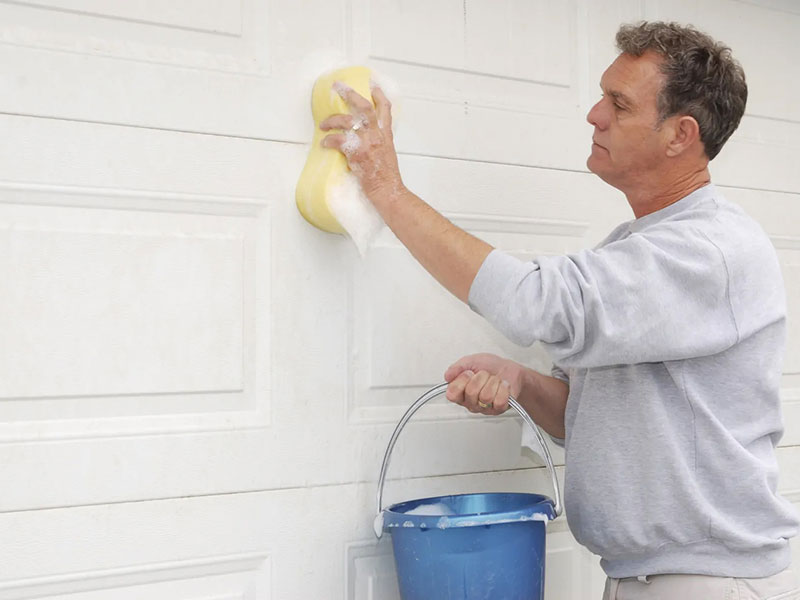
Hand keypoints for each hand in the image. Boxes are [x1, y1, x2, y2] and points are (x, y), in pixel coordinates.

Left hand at [320, 82, 403, 199]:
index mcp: (386, 135)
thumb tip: (364, 138)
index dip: (379, 95)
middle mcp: (377, 135)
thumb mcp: (387, 154)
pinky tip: (325, 143)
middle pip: (364, 107)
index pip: (385, 109)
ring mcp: (367, 143)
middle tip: (338, 86)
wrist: (388, 191)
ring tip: (323, 124)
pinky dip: (329, 141)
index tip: (372, 84)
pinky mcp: (357, 153)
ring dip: (332, 120)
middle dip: (350, 94)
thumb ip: (377, 142)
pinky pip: (338, 141)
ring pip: (347, 121)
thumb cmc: (386, 177)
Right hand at [443, 353, 525, 415]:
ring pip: (486, 396)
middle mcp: (471, 402)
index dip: (461, 381)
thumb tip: (447, 376)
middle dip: (481, 377)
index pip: (452, 394)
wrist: (509, 369)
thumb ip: (458, 367)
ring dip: (493, 382)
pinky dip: (503, 388)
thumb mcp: (471, 361)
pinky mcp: (498, 409)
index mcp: (461, 392)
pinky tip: (503, 386)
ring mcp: (484, 407)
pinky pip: (499, 401)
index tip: (468, 373)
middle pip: (471, 392)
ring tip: (495, 380)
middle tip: (484, 375)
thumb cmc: (491, 366)